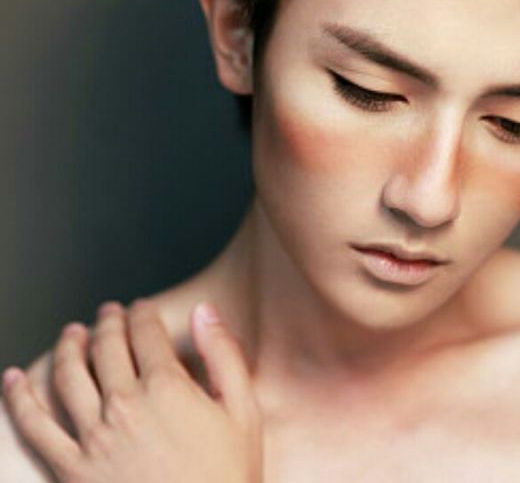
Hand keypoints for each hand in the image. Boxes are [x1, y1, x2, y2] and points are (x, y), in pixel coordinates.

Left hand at [2, 299, 263, 482]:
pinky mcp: (70, 471)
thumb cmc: (226, 476)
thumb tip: (205, 311)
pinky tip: (13, 380)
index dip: (143, 313)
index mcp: (166, 387)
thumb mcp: (243, 410)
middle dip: (108, 322)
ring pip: (69, 375)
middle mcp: (124, 405)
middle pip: (107, 347)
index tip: (142, 308)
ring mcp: (93, 438)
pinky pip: (35, 427)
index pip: (146, 332)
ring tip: (72, 332)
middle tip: (110, 313)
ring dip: (68, 346)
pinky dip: (20, 399)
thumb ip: (224, 354)